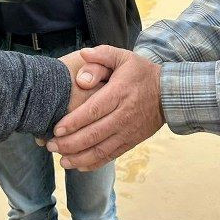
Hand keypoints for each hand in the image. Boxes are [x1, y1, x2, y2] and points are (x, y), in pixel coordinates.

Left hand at [46, 46, 163, 170]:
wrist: (168, 94)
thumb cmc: (141, 73)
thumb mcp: (124, 56)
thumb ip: (102, 54)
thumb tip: (83, 54)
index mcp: (119, 92)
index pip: (94, 110)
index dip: (74, 122)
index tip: (56, 129)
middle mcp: (124, 114)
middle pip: (94, 134)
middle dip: (70, 143)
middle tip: (51, 145)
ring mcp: (128, 131)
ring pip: (101, 149)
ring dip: (79, 157)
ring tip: (61, 159)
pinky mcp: (131, 141)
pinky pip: (111, 155)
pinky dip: (94, 163)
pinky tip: (78, 165)